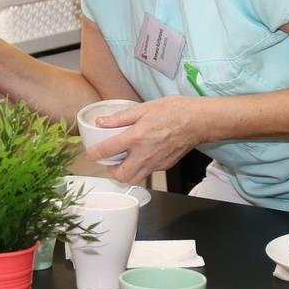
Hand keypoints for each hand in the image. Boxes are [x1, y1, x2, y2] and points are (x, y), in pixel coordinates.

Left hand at [84, 95, 200, 184]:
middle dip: (111, 171)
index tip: (89, 153)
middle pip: (120, 176)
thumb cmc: (174, 111)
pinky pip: (148, 173)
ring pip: (134, 179)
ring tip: (124, 162)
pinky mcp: (165, 166)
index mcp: (136, 137)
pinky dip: (141, 169)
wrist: (198, 120)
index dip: (94, 153)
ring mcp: (156, 163)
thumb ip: (120, 118)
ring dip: (125, 174)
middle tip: (110, 161)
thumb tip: (101, 122)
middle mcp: (145, 154)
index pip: (108, 150)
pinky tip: (141, 156)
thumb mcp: (143, 108)